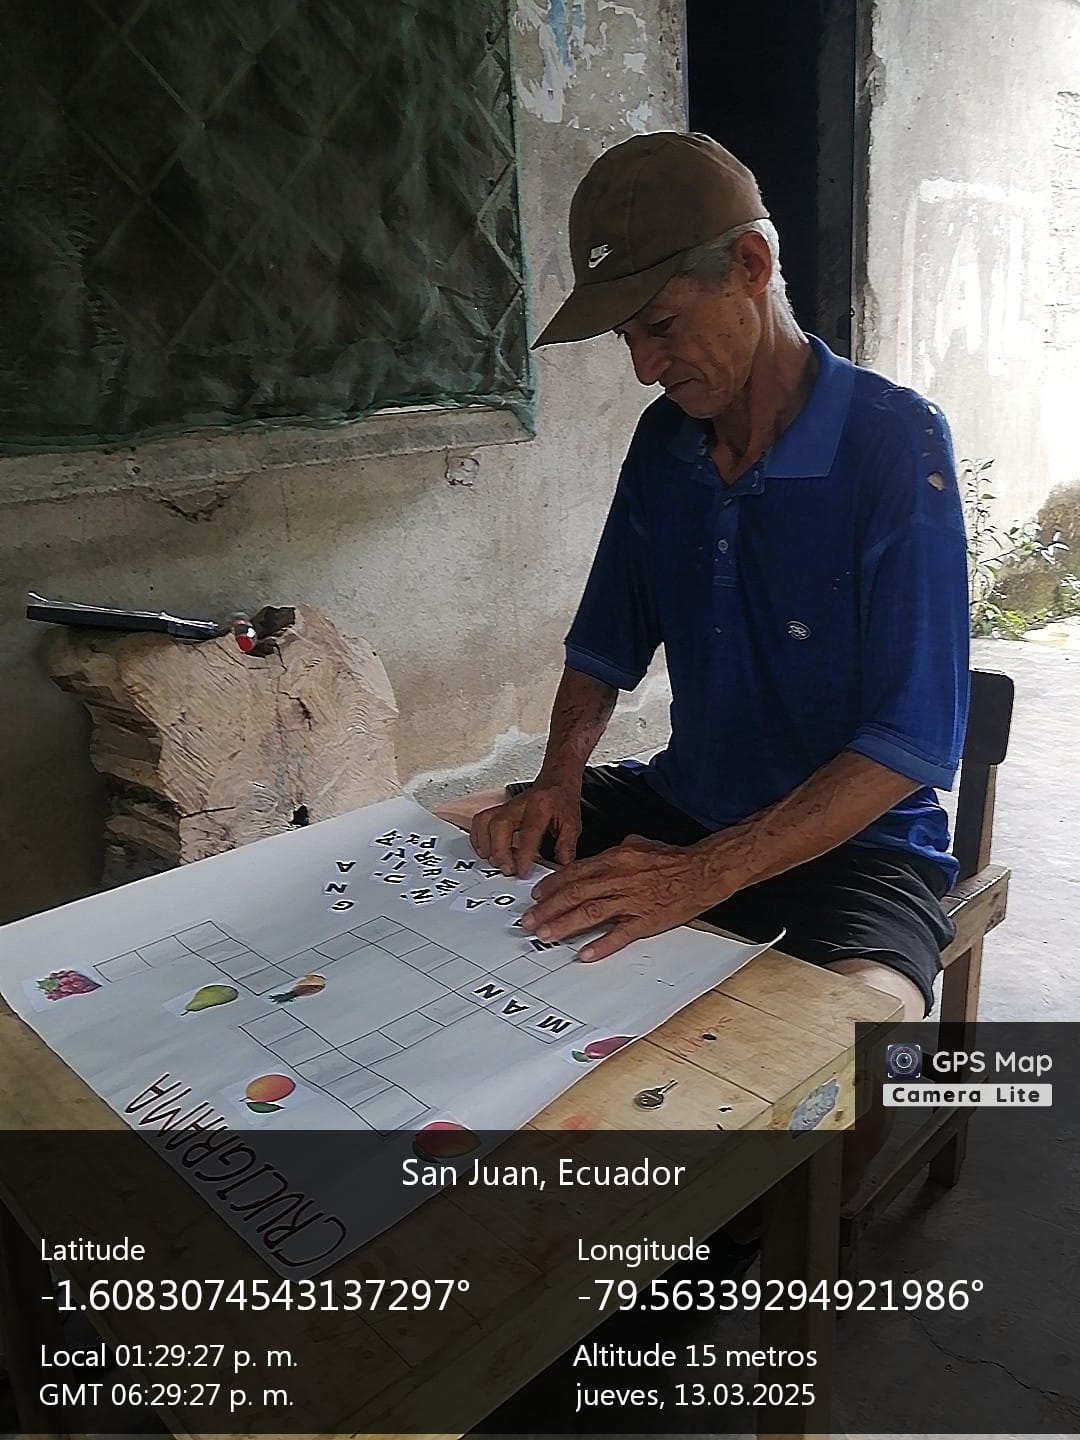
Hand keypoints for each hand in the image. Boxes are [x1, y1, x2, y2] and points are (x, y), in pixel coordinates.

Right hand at [470, 779, 581, 876]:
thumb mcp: (572, 823)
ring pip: (486, 822)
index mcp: (541, 806)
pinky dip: (478, 838)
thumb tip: (560, 867)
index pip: (529, 831)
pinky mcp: (498, 810)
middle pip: (500, 825)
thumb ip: (566, 846)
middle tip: (507, 869)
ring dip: (487, 846)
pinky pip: (479, 822)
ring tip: (496, 862)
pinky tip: (486, 851)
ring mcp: (506, 806)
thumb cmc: (561, 801)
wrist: (555, 781)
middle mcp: (520, 805)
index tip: (523, 871)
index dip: (524, 854)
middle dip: (500, 851)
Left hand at [523, 835, 723, 961]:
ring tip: (546, 936)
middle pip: (575, 894)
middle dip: (548, 909)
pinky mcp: (647, 920)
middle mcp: (619, 878)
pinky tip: (585, 954)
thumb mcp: (640, 845)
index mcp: (616, 859)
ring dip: (565, 926)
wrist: (703, 871)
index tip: (537, 897)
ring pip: (591, 914)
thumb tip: (600, 860)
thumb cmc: (673, 859)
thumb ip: (616, 852)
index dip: (552, 886)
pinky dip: (602, 945)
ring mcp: (633, 900)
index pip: (575, 873)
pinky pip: (620, 934)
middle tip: (530, 922)